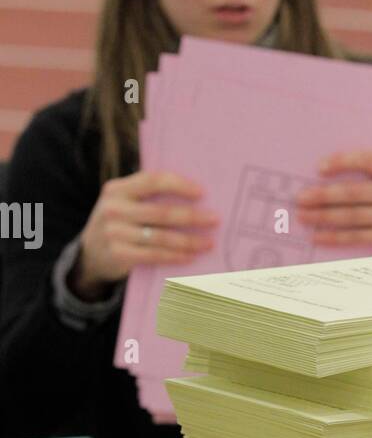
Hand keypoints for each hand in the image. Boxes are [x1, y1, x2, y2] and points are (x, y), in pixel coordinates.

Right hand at [74, 171, 219, 297]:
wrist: (90, 254)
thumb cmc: (119, 223)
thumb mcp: (124, 203)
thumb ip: (148, 196)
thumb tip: (196, 196)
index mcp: (117, 189)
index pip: (152, 181)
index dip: (179, 185)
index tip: (202, 193)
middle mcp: (113, 208)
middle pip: (161, 212)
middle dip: (192, 216)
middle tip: (215, 220)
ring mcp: (114, 233)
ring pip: (161, 237)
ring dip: (189, 241)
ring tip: (208, 243)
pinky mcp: (119, 254)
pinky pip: (154, 255)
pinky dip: (176, 256)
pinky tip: (191, 256)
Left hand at [294, 152, 371, 252]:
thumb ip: (370, 172)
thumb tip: (322, 174)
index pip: (367, 160)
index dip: (341, 162)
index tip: (318, 168)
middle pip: (354, 192)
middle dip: (323, 195)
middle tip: (300, 198)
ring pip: (352, 217)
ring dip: (323, 217)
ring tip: (303, 216)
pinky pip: (356, 237)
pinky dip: (334, 237)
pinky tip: (318, 236)